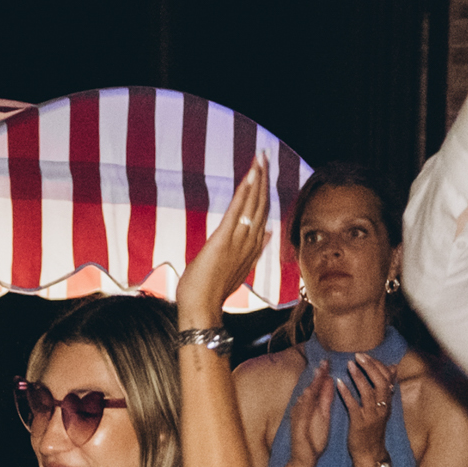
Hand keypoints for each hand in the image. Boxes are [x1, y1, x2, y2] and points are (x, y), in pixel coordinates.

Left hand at [177, 156, 270, 329]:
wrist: (201, 310)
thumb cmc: (210, 293)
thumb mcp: (234, 269)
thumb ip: (251, 250)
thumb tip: (266, 233)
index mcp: (251, 248)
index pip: (262, 215)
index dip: (264, 193)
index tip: (265, 174)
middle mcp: (249, 242)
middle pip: (261, 205)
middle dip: (264, 179)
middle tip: (265, 156)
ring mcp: (238, 241)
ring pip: (253, 204)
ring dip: (257, 179)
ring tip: (261, 158)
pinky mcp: (223, 240)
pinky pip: (237, 210)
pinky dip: (245, 191)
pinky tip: (251, 174)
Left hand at [339, 352, 395, 466]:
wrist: (370, 454)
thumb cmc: (373, 430)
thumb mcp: (383, 407)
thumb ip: (386, 388)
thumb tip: (392, 368)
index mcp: (387, 402)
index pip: (387, 378)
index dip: (377, 365)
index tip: (366, 356)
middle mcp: (381, 407)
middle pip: (380, 382)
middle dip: (370, 367)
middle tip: (358, 356)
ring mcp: (371, 416)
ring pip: (368, 392)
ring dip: (359, 377)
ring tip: (349, 365)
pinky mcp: (359, 424)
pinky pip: (353, 406)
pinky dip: (346, 393)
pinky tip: (339, 384)